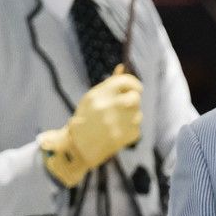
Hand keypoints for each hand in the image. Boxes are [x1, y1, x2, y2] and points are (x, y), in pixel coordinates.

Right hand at [39, 69, 143, 187]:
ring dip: (131, 116)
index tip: (135, 88)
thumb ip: (109, 84)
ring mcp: (117, 124)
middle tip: (127, 105)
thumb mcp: (91, 98)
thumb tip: (122, 67)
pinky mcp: (124, 137)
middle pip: (135, 98)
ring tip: (117, 122)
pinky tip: (117, 132)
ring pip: (137, 114)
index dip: (133, 83)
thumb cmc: (85, 120)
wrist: (77, 148)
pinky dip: (130, 130)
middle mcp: (108, 108)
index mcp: (98, 96)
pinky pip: (136, 128)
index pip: (125, 82)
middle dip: (134, 100)